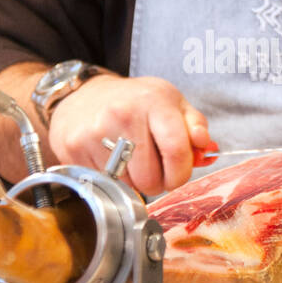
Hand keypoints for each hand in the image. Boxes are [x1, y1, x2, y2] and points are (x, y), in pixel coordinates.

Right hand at [47, 73, 216, 194]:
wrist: (83, 96)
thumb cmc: (134, 102)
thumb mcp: (171, 102)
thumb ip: (195, 126)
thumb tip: (206, 149)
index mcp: (153, 102)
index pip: (176, 151)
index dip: (182, 172)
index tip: (179, 173)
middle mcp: (122, 115)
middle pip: (152, 178)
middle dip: (158, 180)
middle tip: (152, 165)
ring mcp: (95, 133)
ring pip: (128, 186)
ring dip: (135, 182)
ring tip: (130, 160)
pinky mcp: (75, 149)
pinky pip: (105, 184)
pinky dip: (113, 180)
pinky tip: (111, 160)